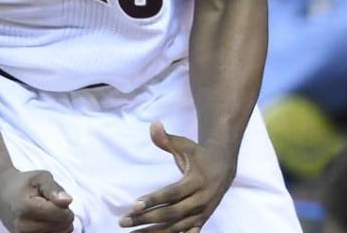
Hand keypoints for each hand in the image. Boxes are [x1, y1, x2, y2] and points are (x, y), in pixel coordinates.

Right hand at [0, 167, 75, 232]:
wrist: (1, 194)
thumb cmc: (24, 184)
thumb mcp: (40, 177)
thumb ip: (54, 188)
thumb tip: (68, 201)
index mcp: (26, 208)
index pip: (62, 215)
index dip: (65, 204)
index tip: (54, 197)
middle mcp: (24, 227)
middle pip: (63, 226)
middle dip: (62, 214)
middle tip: (48, 203)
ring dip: (59, 223)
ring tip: (46, 211)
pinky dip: (54, 230)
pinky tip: (45, 221)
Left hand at [119, 121, 236, 231]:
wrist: (224, 166)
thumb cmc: (198, 154)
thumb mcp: (184, 144)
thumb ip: (166, 139)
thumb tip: (153, 125)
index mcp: (197, 181)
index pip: (172, 194)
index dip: (153, 200)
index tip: (134, 205)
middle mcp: (201, 200)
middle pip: (171, 214)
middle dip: (146, 219)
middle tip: (123, 221)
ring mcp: (202, 213)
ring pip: (176, 228)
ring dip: (153, 232)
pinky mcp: (201, 221)